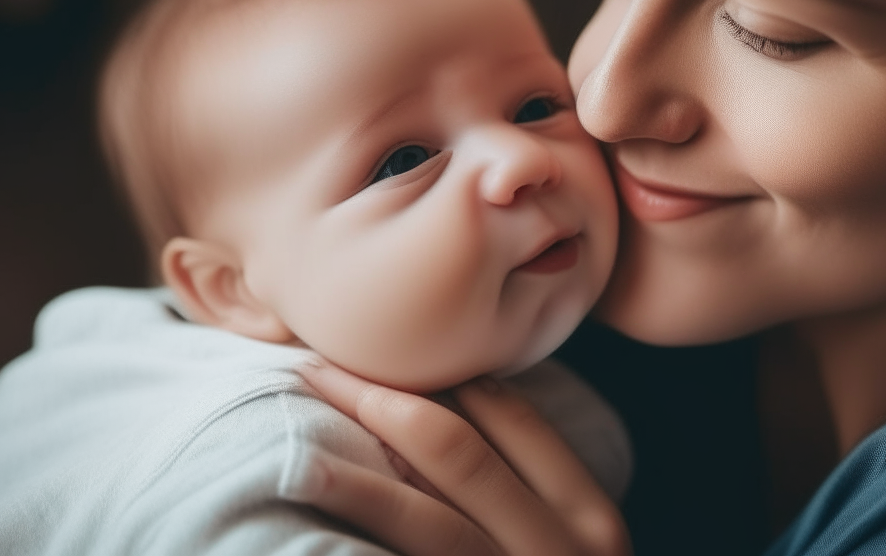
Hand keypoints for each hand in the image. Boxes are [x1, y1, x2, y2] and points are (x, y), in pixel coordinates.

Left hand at [297, 361, 631, 555]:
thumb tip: (453, 404)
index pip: (509, 416)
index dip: (435, 375)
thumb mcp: (576, 549)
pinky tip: (311, 541)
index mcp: (591, 518)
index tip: (375, 351)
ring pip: (423, 520)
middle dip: (374, 402)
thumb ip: (531, 490)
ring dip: (350, 477)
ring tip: (294, 449)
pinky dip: (359, 555)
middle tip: (311, 367)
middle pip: (454, 451)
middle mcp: (561, 552)